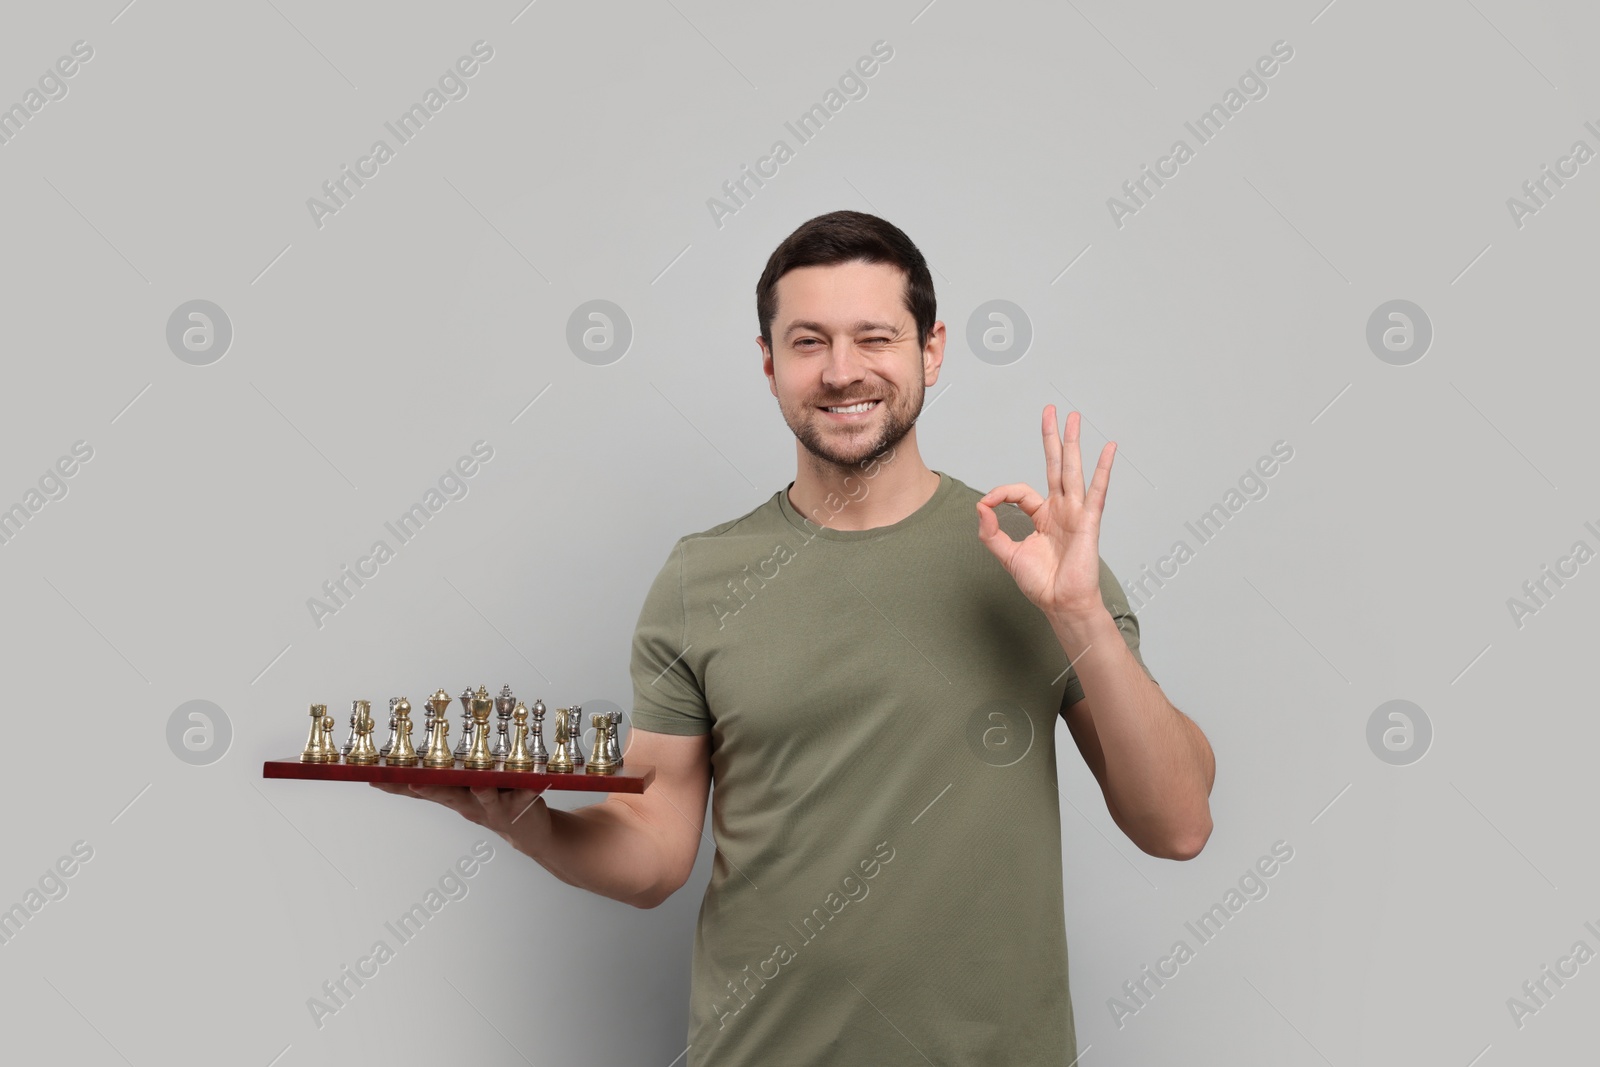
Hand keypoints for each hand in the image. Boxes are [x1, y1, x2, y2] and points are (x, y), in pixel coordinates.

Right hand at [369, 782, 550, 851]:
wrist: (528, 832)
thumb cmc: (492, 802)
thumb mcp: (464, 791)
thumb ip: (444, 778)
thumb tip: (419, 760)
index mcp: (454, 797)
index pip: (420, 790)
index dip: (397, 786)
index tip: (372, 778)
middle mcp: (470, 804)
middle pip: (446, 796)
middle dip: (429, 789)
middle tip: (414, 783)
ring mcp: (495, 808)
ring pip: (485, 797)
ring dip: (479, 791)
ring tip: (477, 782)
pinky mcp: (521, 806)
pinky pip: (524, 795)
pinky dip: (527, 790)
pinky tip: (532, 784)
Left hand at [976, 405, 1113, 621]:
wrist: (1061, 604)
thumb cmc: (1041, 584)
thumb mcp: (1007, 555)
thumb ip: (991, 531)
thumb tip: (980, 505)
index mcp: (1043, 517)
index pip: (1021, 491)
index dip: (1001, 493)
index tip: (988, 504)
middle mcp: (1061, 510)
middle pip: (1055, 466)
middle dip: (1052, 438)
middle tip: (1051, 411)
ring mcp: (1076, 513)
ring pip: (1072, 470)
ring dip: (1072, 443)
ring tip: (1073, 417)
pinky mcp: (1088, 521)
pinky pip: (1096, 490)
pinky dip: (1103, 468)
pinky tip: (1108, 448)